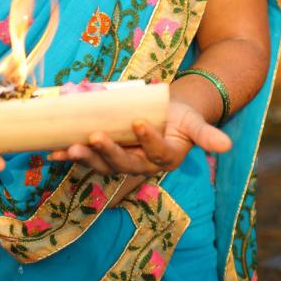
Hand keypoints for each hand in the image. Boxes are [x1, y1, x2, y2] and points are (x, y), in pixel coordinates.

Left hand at [47, 100, 230, 178]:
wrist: (167, 115)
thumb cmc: (181, 116)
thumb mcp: (195, 122)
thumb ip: (206, 135)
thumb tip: (228, 145)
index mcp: (165, 159)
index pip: (157, 153)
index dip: (148, 140)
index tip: (139, 123)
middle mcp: (142, 165)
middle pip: (124, 163)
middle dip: (107, 152)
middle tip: (94, 137)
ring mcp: (121, 160)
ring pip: (102, 164)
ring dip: (85, 157)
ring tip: (68, 148)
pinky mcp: (105, 153)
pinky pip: (86, 157)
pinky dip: (69, 156)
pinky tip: (52, 153)